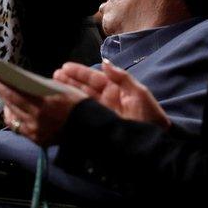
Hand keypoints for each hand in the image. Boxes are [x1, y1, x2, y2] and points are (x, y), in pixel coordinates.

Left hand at [0, 76, 84, 146]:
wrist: (89, 129)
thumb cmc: (77, 104)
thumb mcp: (62, 89)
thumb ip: (42, 86)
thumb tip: (23, 81)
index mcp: (45, 103)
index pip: (16, 92)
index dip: (3, 84)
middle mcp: (37, 118)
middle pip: (12, 103)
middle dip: (1, 91)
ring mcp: (35, 131)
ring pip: (13, 117)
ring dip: (6, 105)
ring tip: (4, 95)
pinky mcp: (36, 140)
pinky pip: (19, 128)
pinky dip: (14, 118)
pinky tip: (13, 110)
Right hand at [54, 62, 170, 127]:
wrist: (154, 144)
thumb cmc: (150, 116)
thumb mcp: (139, 94)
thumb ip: (122, 78)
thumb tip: (105, 63)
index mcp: (116, 90)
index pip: (94, 79)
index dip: (79, 73)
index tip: (64, 67)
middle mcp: (106, 100)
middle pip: (85, 88)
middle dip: (69, 81)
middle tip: (54, 76)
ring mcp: (102, 113)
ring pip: (82, 100)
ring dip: (68, 92)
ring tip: (53, 86)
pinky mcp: (99, 126)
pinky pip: (84, 115)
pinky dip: (73, 109)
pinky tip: (62, 105)